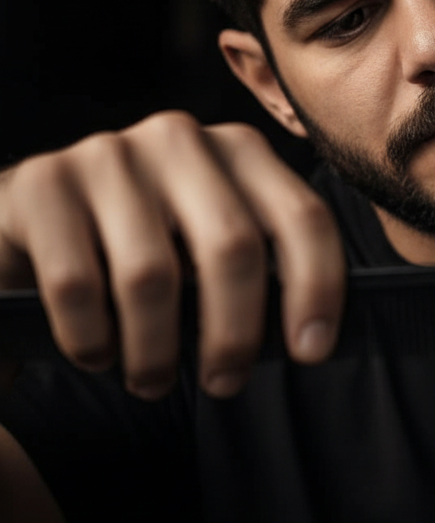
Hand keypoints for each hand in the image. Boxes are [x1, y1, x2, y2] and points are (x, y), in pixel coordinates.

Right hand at [0, 112, 345, 396]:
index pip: (301, 216)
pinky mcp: (42, 182)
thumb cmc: (137, 254)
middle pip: (234, 248)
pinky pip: (79, 285)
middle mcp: (178, 140)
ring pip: (153, 276)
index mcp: (237, 151)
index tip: (311, 351)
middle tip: (224, 382)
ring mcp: (107, 154)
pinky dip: (92, 339)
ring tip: (152, 379)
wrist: (29, 232)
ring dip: (157, 350)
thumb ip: (258, 269)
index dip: (317, 287)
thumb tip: (312, 337)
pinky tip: (97, 353)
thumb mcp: (206, 249)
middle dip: (234, 333)